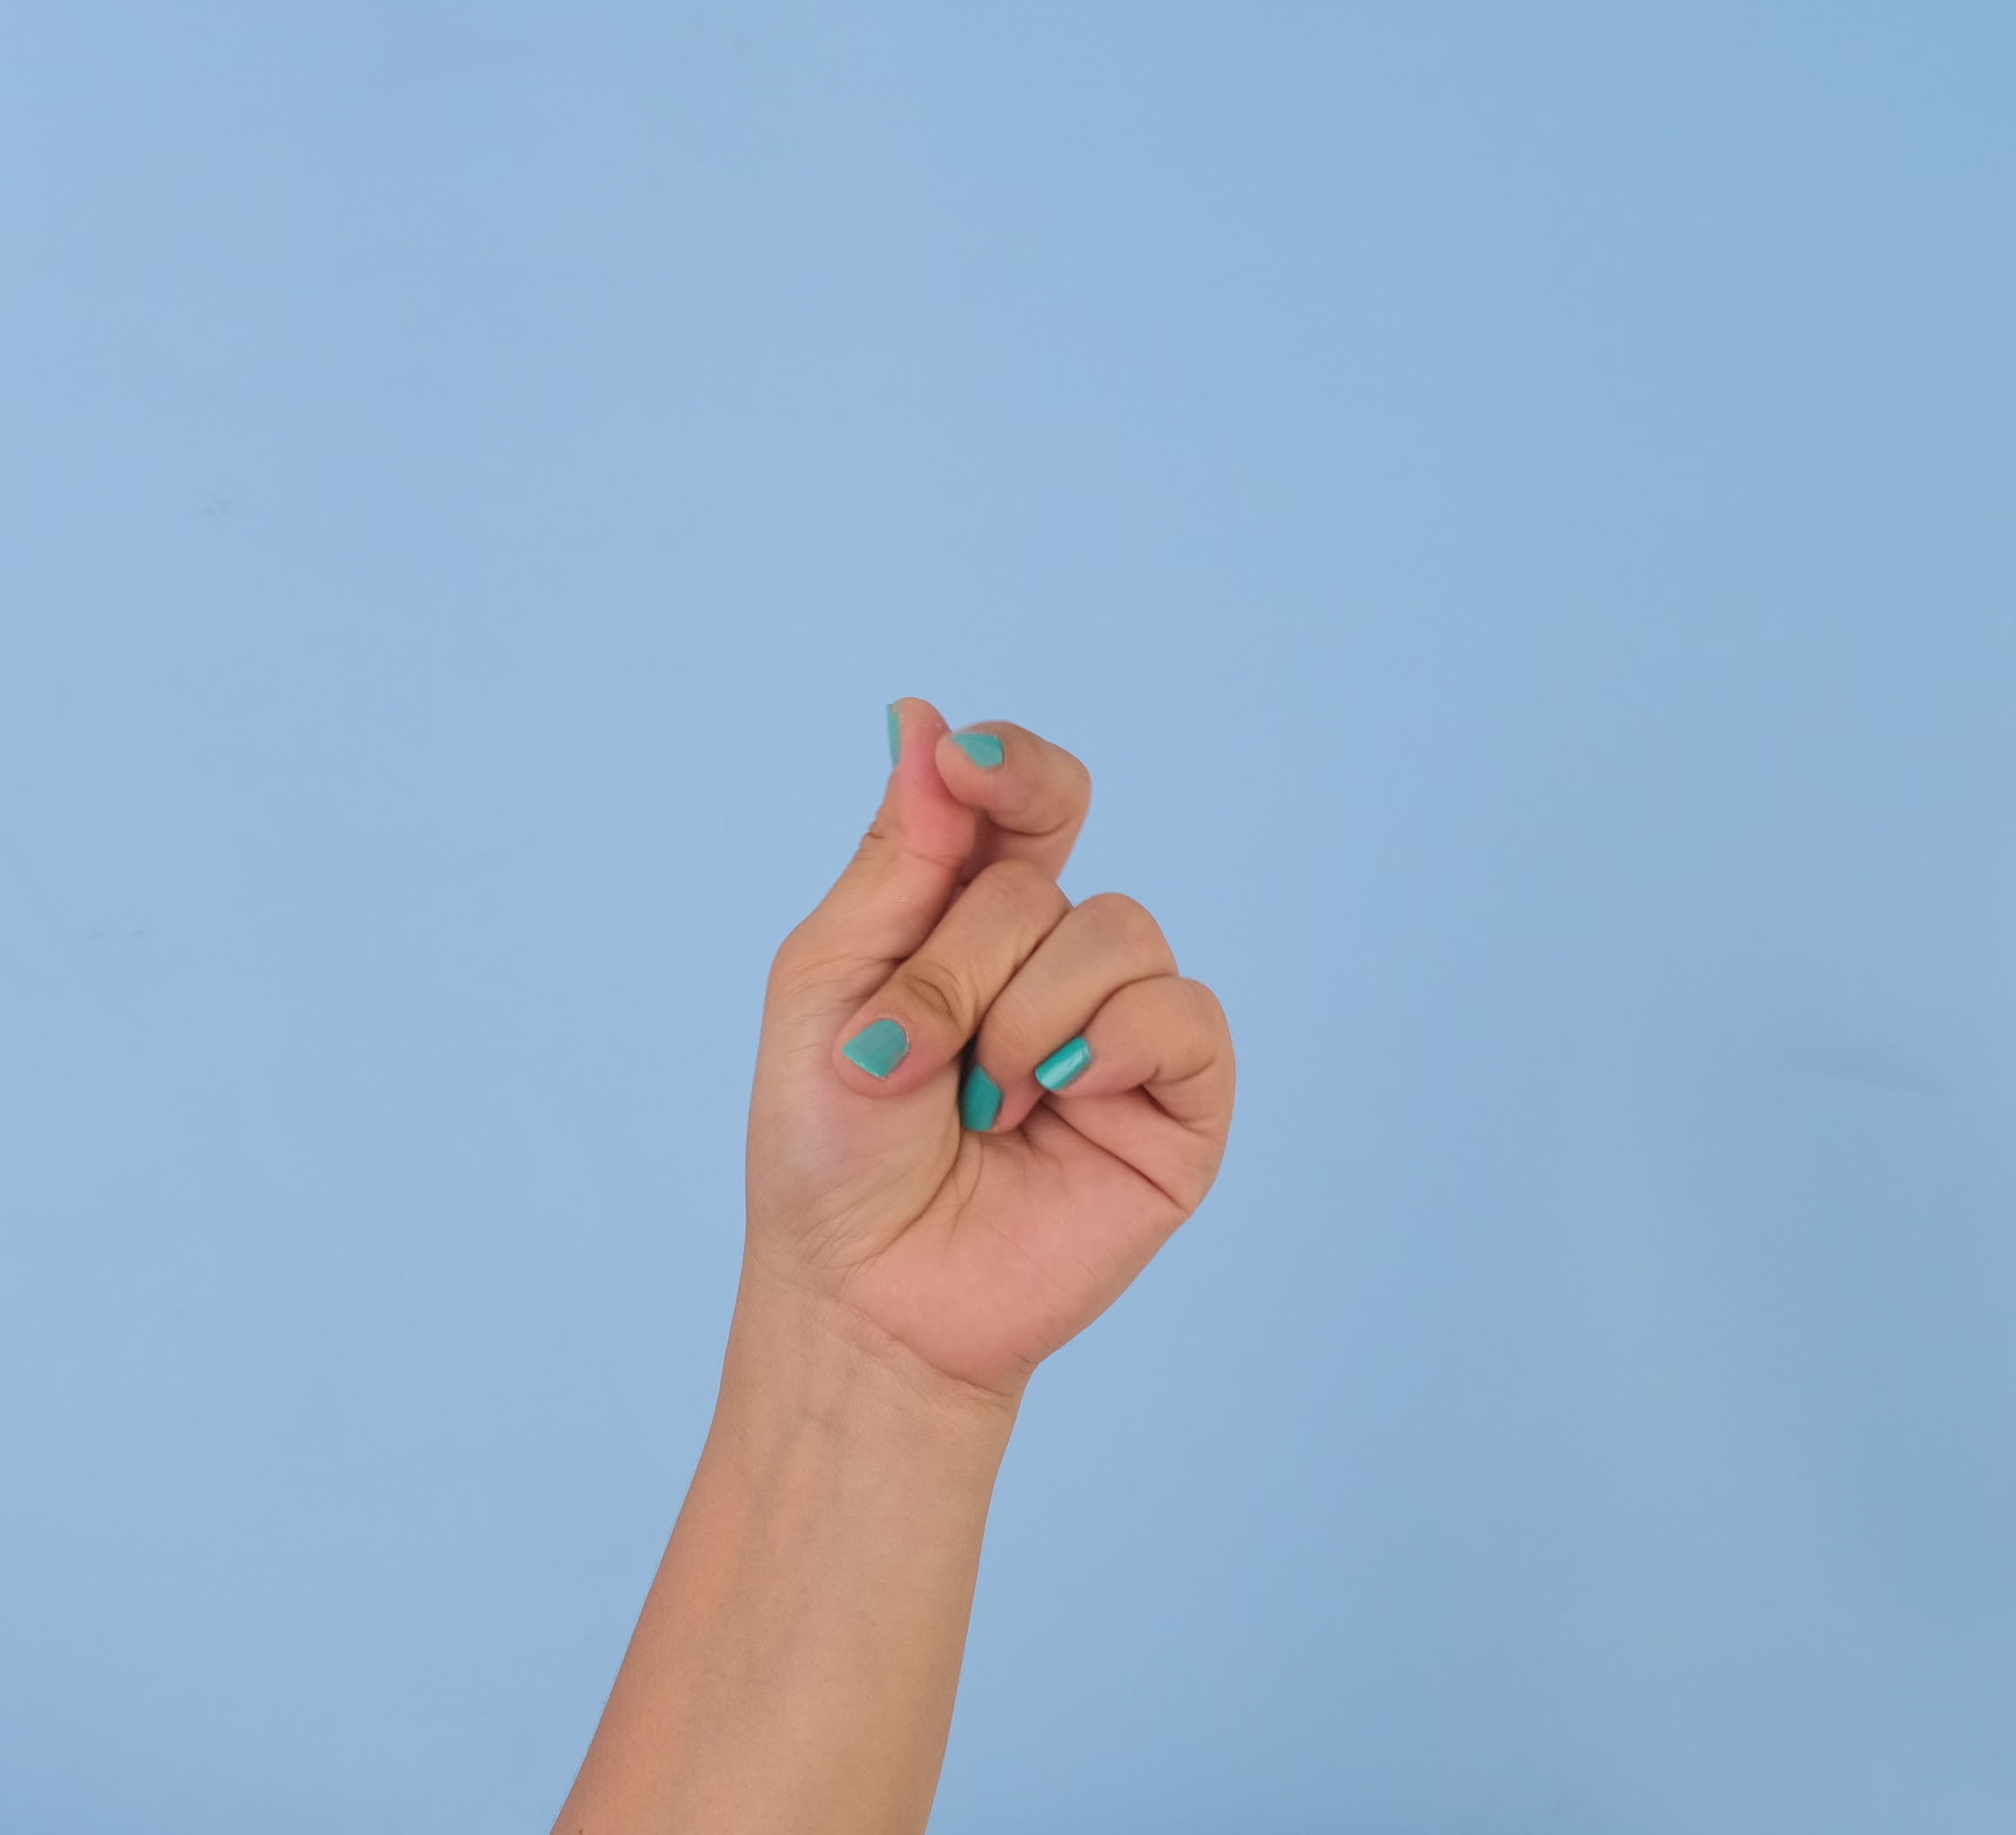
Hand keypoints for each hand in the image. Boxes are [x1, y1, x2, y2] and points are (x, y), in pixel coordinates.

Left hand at [744, 698, 1235, 1400]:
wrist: (869, 1296)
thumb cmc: (831, 1152)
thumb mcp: (830, 982)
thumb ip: (897, 856)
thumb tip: (925, 719)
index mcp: (964, 920)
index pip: (1023, 799)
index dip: (1012, 768)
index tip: (966, 762)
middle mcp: (1053, 963)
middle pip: (1042, 878)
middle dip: (959, 965)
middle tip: (906, 1058)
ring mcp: (1122, 1031)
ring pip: (1120, 931)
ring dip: (1025, 1017)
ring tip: (984, 1106)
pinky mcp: (1181, 1104)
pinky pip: (1186, 1014)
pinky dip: (1118, 1042)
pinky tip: (1061, 1098)